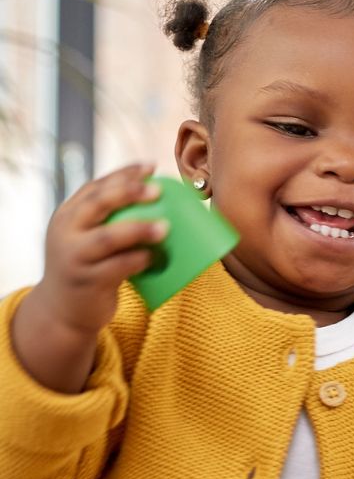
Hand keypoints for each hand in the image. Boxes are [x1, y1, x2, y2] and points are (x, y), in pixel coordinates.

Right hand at [11, 164, 165, 392]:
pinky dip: (137, 260)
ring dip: (138, 229)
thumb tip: (161, 204)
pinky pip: (116, 267)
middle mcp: (65, 232)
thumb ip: (108, 223)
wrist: (62, 311)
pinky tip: (153, 257)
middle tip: (158, 191)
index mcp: (67, 216)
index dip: (123, 175)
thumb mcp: (86, 240)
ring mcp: (74, 257)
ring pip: (107, 237)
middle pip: (97, 204)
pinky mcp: (87, 281)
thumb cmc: (87, 268)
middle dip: (128, 193)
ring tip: (165, 227)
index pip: (95, 187)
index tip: (150, 167)